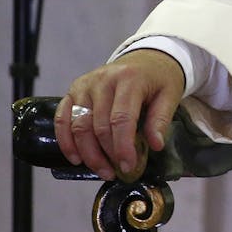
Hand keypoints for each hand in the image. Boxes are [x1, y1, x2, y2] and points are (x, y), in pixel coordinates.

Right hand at [55, 49, 184, 181]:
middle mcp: (103, 80)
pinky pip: (62, 118)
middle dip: (105, 154)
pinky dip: (65, 140)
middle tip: (115, 173)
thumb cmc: (158, 79)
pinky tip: (75, 158)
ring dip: (87, 153)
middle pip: (98, 125)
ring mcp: (85, 85)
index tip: (128, 167)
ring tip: (102, 170)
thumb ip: (161, 119)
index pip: (121, 119)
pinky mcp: (73, 90)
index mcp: (129, 79)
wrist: (146, 58)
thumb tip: (155, 146)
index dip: (122, 146)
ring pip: (79, 125)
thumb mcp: (169, 95)